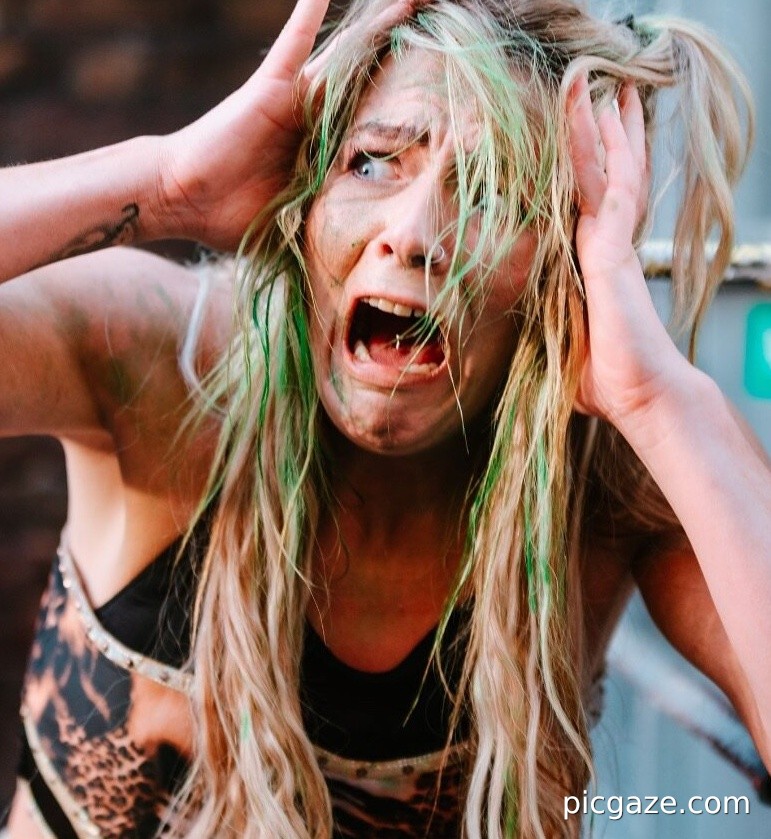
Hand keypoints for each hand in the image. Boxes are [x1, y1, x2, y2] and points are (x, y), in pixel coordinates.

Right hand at [155, 0, 421, 249]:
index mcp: (324, 151)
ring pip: (345, 58)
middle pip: (370, 84)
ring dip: (376, 27)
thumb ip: (327, 228)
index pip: (375, 127)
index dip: (411, 115)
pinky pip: (291, 46)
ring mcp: (295, 100)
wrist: (185, 200)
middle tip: (446, 33)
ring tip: (415, 0)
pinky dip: (307, 17)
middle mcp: (315, 119)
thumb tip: (361, 267)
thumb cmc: (234, 218)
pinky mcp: (271, 90)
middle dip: (405, 61)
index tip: (451, 109)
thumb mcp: (297, 226)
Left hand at [568, 73, 690, 429]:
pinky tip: (608, 114)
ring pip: (609, 172)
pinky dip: (609, 150)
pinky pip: (612, 187)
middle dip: (604, 137)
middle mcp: (604, 247)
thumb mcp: (563, 346)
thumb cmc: (606, 379)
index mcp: (591, 264)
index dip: (590, 169)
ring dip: (606, 129)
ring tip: (608, 88)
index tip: (585, 141)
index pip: (587, 204)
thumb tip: (525, 340)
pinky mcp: (613, 251)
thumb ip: (549, 329)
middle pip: (604, 179)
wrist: (639, 396)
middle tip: (604, 96)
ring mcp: (612, 245)